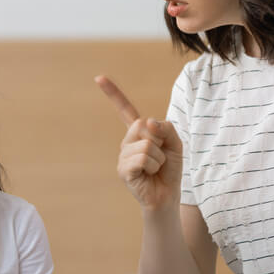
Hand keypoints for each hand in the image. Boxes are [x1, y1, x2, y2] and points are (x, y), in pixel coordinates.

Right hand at [94, 75, 183, 209]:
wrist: (167, 196)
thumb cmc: (170, 170)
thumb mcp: (175, 144)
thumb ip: (166, 128)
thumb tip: (148, 122)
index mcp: (138, 133)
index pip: (125, 110)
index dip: (113, 93)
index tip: (98, 77)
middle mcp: (127, 142)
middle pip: (143, 124)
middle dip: (160, 141)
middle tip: (160, 157)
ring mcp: (123, 155)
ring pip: (146, 144)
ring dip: (159, 158)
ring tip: (155, 169)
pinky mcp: (123, 169)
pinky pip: (143, 157)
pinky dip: (153, 166)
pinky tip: (148, 175)